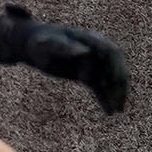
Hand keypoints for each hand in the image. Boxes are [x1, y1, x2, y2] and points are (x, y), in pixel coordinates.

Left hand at [0, 6, 129, 113]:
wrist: (32, 47)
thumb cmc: (39, 42)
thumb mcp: (47, 43)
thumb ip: (64, 46)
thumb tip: (85, 52)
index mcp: (90, 40)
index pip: (111, 52)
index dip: (116, 65)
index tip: (115, 81)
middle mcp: (96, 51)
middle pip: (116, 67)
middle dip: (120, 84)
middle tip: (120, 100)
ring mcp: (92, 63)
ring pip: (109, 80)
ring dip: (115, 94)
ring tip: (117, 110)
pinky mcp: (86, 75)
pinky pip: (100, 88)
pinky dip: (105, 98)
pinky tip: (109, 112)